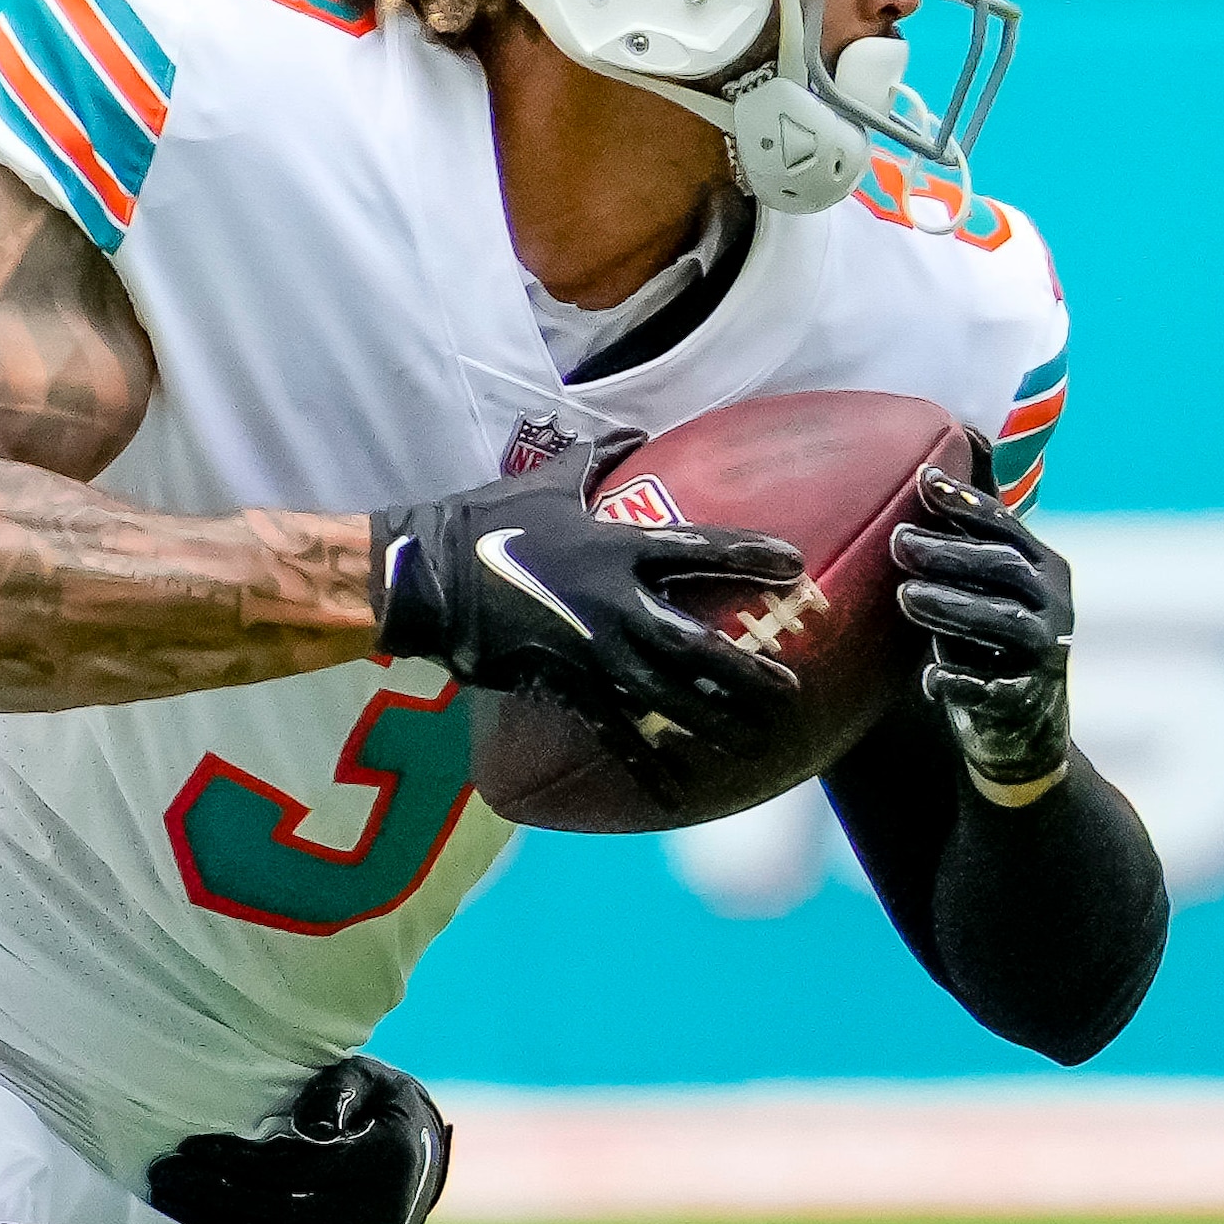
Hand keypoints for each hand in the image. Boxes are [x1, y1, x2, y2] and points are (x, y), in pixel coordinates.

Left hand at [147, 1053, 452, 1223]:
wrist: (427, 1158)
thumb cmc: (384, 1106)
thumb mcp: (371, 1078)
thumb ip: (338, 1090)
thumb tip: (312, 1127)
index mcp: (385, 1162)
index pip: (295, 1168)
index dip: (238, 1160)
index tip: (191, 1147)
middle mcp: (380, 1215)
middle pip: (280, 1213)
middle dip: (215, 1198)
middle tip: (165, 1180)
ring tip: (174, 1215)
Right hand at [371, 452, 804, 771]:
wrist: (428, 579)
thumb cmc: (485, 523)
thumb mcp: (546, 480)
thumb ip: (597, 458)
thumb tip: (632, 430)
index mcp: (616, 546)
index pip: (700, 549)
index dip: (750, 556)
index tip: (795, 566)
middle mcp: (616, 604)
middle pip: (700, 645)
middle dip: (749, 672)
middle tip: (790, 692)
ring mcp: (592, 652)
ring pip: (669, 698)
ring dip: (716, 721)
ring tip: (757, 740)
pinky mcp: (565, 687)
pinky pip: (613, 733)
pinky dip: (644, 765)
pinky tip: (675, 792)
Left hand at [886, 470, 1075, 800]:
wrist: (1021, 724)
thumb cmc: (987, 637)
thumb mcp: (982, 583)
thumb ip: (966, 536)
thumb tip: (939, 458)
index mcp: (1040, 567)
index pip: (1004, 526)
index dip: (966, 503)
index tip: (923, 481)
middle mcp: (1051, 604)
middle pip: (1004, 568)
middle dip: (951, 552)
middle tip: (898, 541)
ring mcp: (1042, 653)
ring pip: (1003, 622)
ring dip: (953, 607)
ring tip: (906, 596)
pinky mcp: (1025, 700)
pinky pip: (996, 690)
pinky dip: (963, 682)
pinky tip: (931, 677)